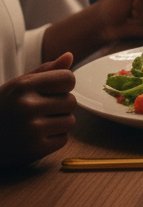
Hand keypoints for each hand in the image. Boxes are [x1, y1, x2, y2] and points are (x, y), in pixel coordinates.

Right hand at [0, 52, 75, 167]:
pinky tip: (35, 138)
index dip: (63, 85)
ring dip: (58, 123)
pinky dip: (53, 139)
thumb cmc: (2, 109)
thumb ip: (44, 71)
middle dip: (59, 106)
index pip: (68, 78)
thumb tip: (69, 56)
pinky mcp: (34, 149)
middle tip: (39, 111)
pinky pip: (63, 139)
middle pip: (71, 101)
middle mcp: (27, 106)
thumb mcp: (16, 86)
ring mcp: (31, 129)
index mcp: (23, 86)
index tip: (51, 91)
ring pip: (70, 121)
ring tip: (36, 124)